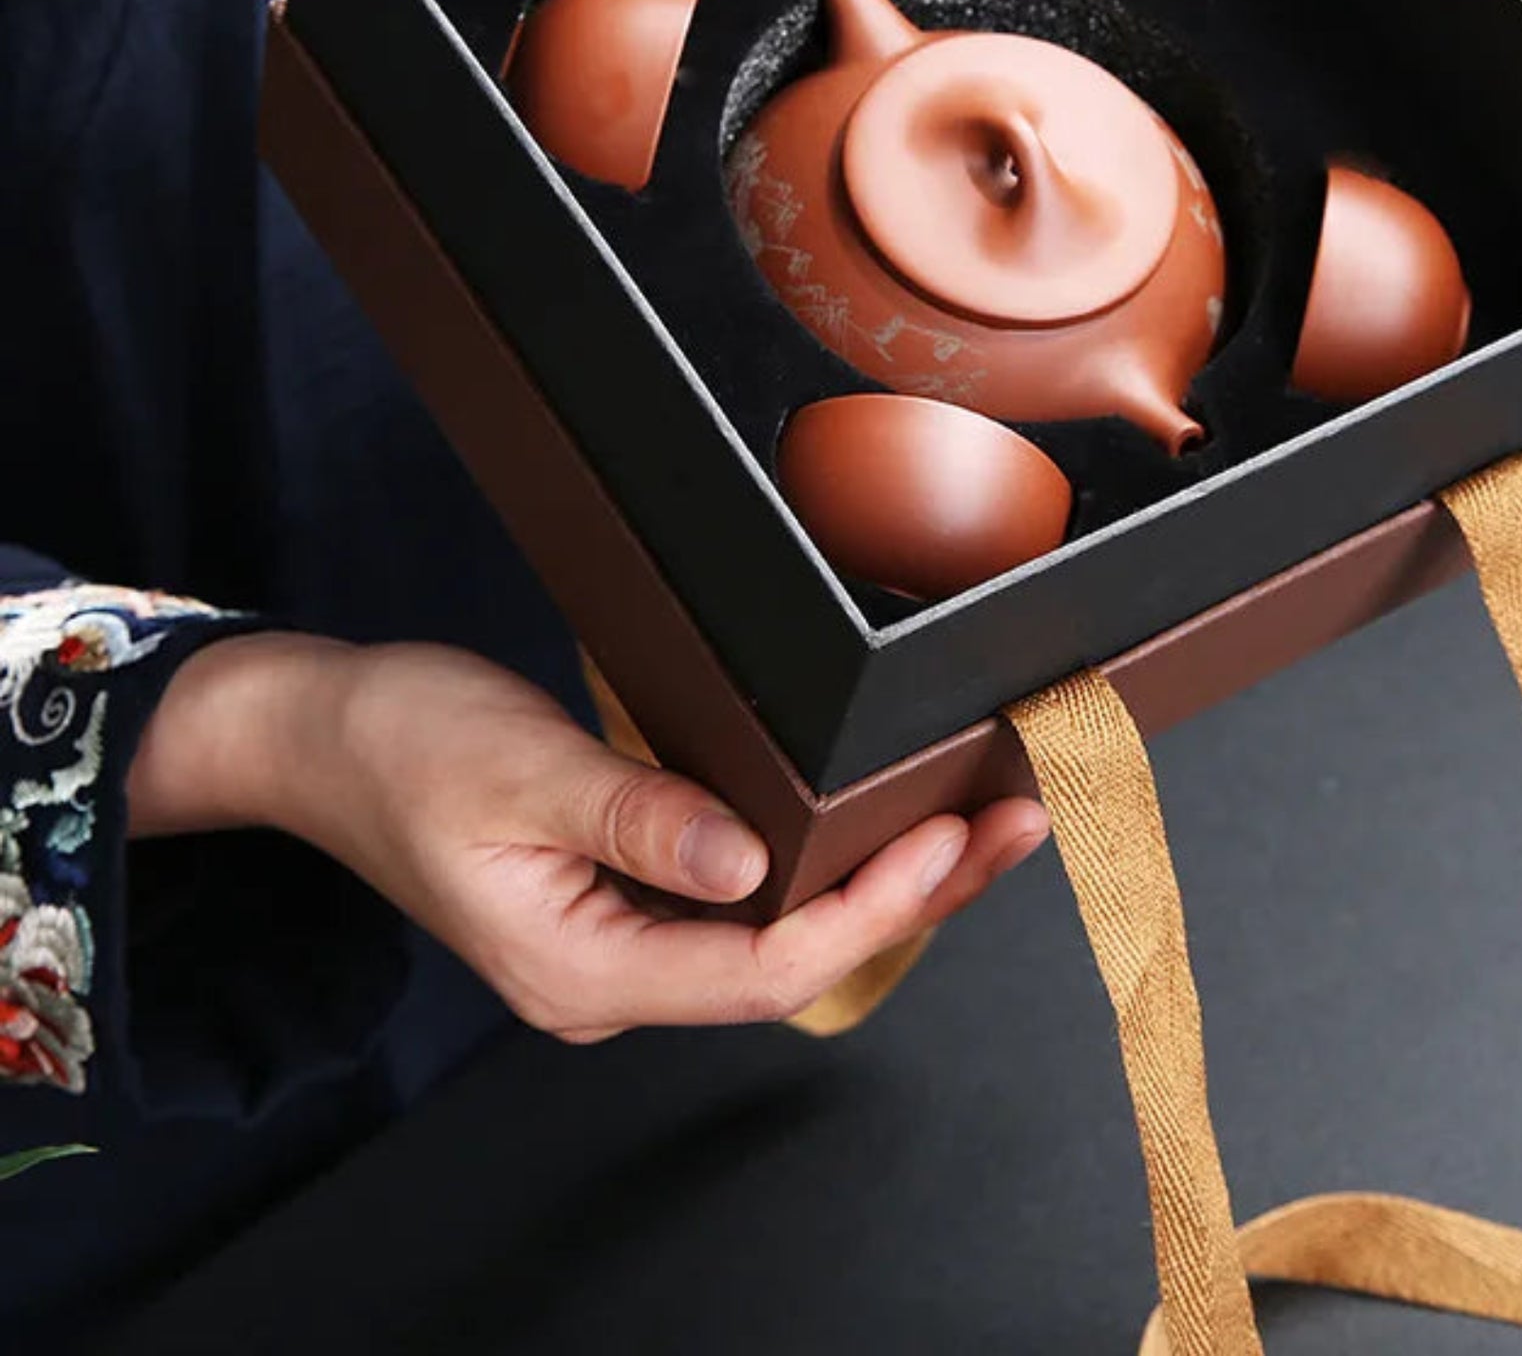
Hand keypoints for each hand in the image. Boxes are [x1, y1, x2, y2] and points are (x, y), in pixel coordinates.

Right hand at [128, 633, 1048, 1036]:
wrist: (318, 734)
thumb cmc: (399, 745)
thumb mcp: (518, 772)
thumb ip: (637, 819)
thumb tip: (750, 864)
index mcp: (583, 969)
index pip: (764, 967)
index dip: (871, 910)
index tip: (949, 839)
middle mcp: (610, 979)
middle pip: (793, 965)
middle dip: (912, 901)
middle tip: (1011, 826)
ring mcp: (618, 945)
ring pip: (779, 940)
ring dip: (880, 885)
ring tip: (976, 822)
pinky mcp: (623, 902)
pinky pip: (747, 906)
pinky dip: (823, 866)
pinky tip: (874, 825)